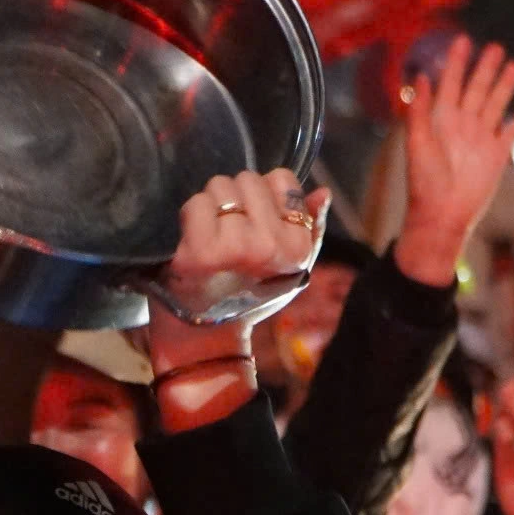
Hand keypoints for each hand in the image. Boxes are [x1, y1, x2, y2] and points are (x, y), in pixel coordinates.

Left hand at [151, 172, 330, 364]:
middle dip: (235, 197)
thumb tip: (322, 192)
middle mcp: (268, 246)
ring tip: (211, 236)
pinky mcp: (199, 253)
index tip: (256, 219)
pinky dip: (190, 216)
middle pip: (247, 178)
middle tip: (228, 230)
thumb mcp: (291, 268)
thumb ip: (311, 227)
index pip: (282, 178)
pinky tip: (194, 241)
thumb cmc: (249, 295)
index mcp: (296, 246)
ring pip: (219, 187)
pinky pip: (196, 204)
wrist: (207, 336)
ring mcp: (233, 249)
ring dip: (211, 205)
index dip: (265, 193)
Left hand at [400, 37, 513, 288]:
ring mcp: (481, 139)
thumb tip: (419, 78)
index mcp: (441, 120)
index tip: (463, 40)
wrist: (443, 215)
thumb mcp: (417, 144)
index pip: (451, 84)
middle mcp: (462, 125)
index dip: (456, 63)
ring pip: (496, 104)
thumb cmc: (424, 182)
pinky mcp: (497, 155)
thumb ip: (419, 112)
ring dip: (505, 86)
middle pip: (477, 89)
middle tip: (495, 46)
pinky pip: (512, 132)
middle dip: (485, 68)